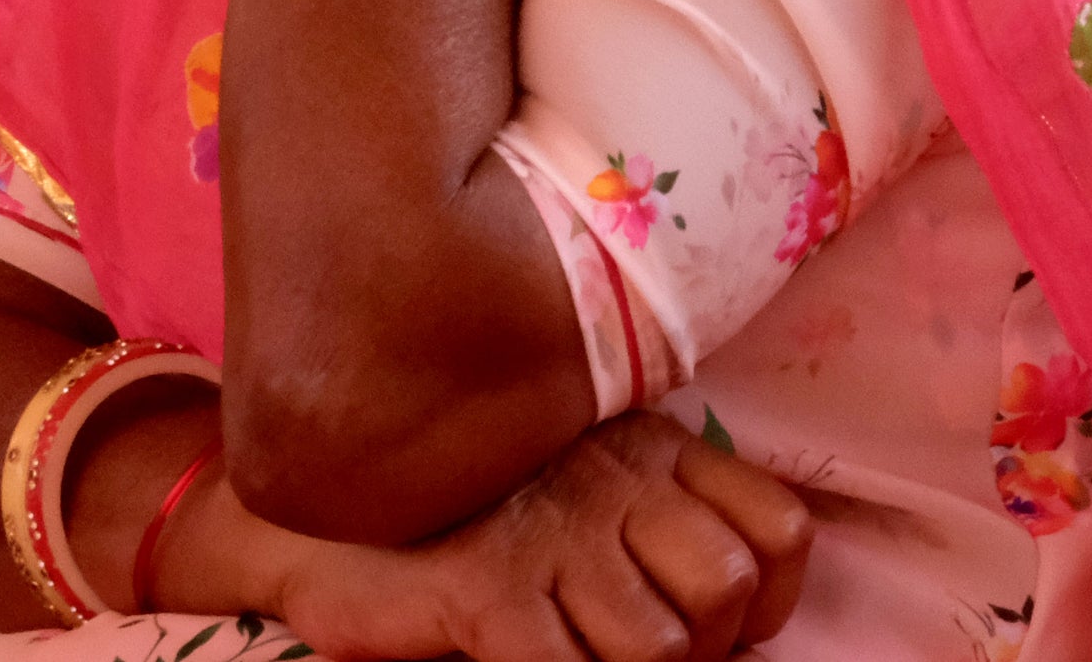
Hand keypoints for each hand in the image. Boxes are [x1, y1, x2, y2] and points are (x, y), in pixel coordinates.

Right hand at [267, 413, 812, 661]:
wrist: (315, 517)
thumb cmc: (457, 513)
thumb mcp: (572, 485)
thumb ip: (651, 515)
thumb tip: (736, 607)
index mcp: (644, 449)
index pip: (776, 529)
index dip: (768, 601)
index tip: (724, 628)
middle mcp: (607, 483)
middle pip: (726, 587)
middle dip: (702, 643)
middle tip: (633, 642)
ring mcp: (545, 538)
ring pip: (657, 645)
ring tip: (571, 646)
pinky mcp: (486, 593)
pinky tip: (521, 650)